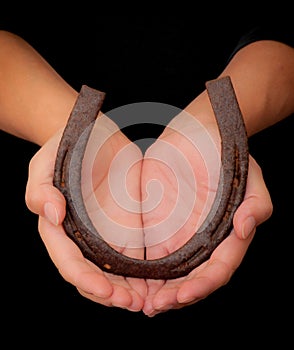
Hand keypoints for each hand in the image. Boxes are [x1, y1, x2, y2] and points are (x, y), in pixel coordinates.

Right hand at [25, 115, 147, 311]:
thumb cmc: (64, 147)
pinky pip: (135, 255)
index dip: (86, 279)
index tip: (107, 291)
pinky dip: (144, 274)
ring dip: (129, 290)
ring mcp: (105, 234)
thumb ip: (41, 190)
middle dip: (111, 294)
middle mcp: (81, 237)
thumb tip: (52, 216)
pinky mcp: (127, 227)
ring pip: (115, 273)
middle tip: (133, 303)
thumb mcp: (44, 163)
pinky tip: (158, 282)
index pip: (69, 262)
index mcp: (59, 228)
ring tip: (148, 301)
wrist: (95, 134)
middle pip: (93, 275)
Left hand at [140, 112, 272, 315]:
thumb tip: (245, 229)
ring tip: (139, 303)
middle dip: (175, 297)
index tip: (181, 295)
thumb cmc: (225, 152)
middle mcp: (203, 240)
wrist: (195, 132)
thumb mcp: (249, 175)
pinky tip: (129, 280)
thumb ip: (255, 204)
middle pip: (191, 278)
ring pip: (169, 273)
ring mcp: (179, 234)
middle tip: (155, 307)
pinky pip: (149, 252)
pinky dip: (141, 271)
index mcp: (226, 234)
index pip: (217, 269)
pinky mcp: (157, 225)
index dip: (201, 285)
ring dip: (156, 291)